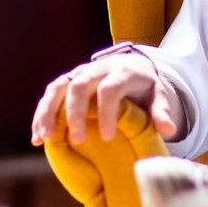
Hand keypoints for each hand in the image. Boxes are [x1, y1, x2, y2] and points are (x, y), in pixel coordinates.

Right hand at [30, 54, 180, 145]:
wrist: (133, 66)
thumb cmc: (146, 87)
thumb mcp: (158, 95)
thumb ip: (161, 111)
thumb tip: (169, 130)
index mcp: (122, 72)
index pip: (110, 89)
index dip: (107, 112)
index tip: (108, 137)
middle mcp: (97, 69)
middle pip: (80, 86)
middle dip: (75, 113)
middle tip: (77, 140)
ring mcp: (79, 73)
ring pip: (58, 88)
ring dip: (48, 113)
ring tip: (44, 139)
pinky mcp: (67, 81)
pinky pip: (50, 95)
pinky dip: (41, 115)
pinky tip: (38, 139)